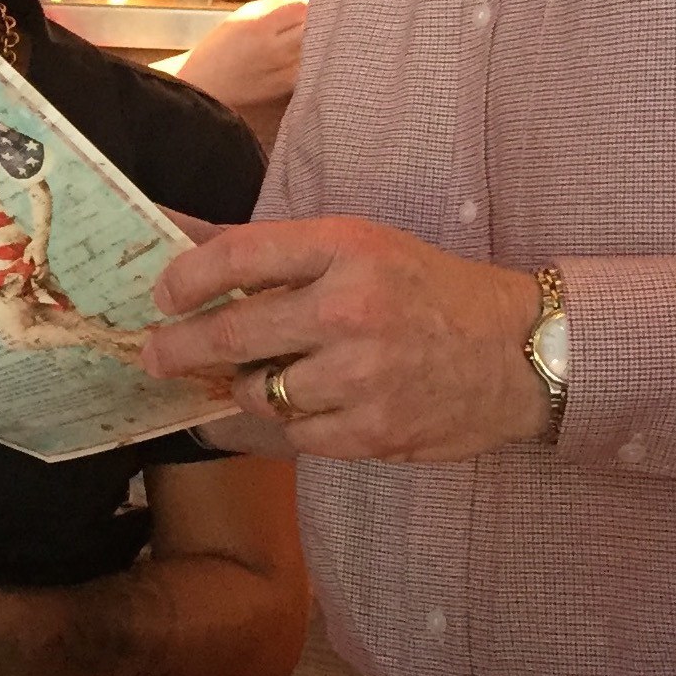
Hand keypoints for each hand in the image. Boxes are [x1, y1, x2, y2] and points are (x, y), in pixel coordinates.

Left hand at [142, 217, 547, 461]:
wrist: (521, 351)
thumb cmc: (428, 291)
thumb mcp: (361, 247)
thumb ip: (277, 254)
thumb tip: (183, 241)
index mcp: (346, 249)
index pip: (238, 256)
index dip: (186, 277)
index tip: (163, 294)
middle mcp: (350, 310)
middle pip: (232, 334)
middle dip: (178, 348)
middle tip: (154, 354)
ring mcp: (362, 376)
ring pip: (261, 393)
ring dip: (253, 387)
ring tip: (268, 375)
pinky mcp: (374, 432)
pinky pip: (298, 434)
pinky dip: (297, 421)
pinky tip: (318, 403)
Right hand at [174, 0, 305, 131]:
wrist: (205, 86)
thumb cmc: (219, 48)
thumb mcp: (240, 16)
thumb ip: (272, 3)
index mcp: (259, 25)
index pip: (301, 6)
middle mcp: (275, 47)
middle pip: (313, 25)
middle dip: (316, 17)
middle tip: (315, 14)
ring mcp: (283, 68)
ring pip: (315, 45)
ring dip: (314, 37)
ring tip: (304, 34)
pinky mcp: (287, 84)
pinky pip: (310, 65)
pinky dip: (310, 56)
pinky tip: (299, 54)